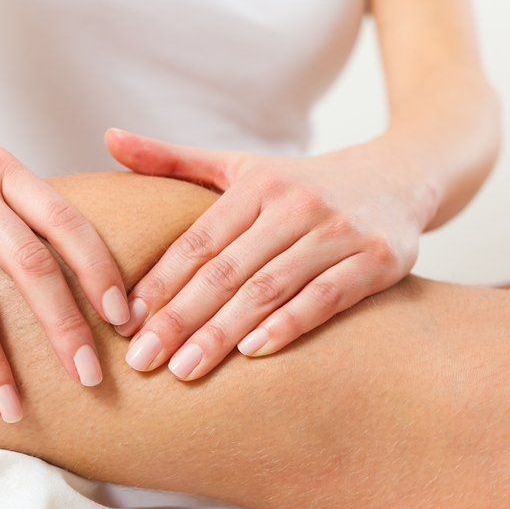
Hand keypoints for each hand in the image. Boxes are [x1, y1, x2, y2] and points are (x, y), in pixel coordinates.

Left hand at [106, 129, 435, 379]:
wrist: (401, 175)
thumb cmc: (305, 183)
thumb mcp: (242, 166)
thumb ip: (175, 160)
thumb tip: (108, 139)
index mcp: (257, 184)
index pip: (198, 240)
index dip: (159, 281)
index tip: (123, 321)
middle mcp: (296, 205)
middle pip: (226, 269)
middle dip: (180, 318)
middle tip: (142, 360)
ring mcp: (338, 232)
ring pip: (270, 287)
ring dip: (224, 331)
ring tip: (185, 370)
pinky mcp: (377, 260)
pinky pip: (326, 297)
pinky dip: (290, 323)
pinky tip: (253, 351)